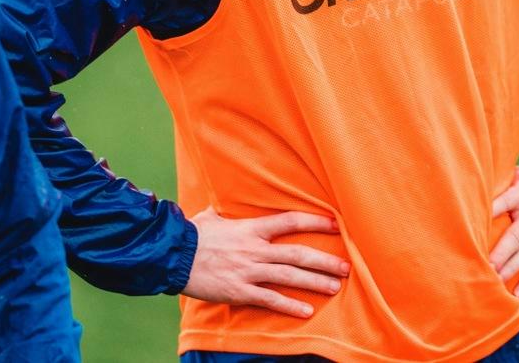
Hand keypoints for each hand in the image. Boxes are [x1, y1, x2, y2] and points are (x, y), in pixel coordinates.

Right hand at [182, 208, 349, 317]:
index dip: (313, 221)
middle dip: (324, 260)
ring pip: (290, 276)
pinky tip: (306, 311)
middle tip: (345, 266)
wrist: (173, 255)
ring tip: (335, 286)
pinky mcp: (240, 291)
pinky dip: (290, 305)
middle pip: (298, 253)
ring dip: (315, 282)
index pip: (289, 221)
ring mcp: (248, 271)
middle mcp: (255, 249)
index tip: (334, 223)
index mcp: (250, 228)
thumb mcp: (211, 216)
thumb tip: (226, 206)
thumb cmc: (193, 234)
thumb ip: (226, 213)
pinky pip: (270, 299)